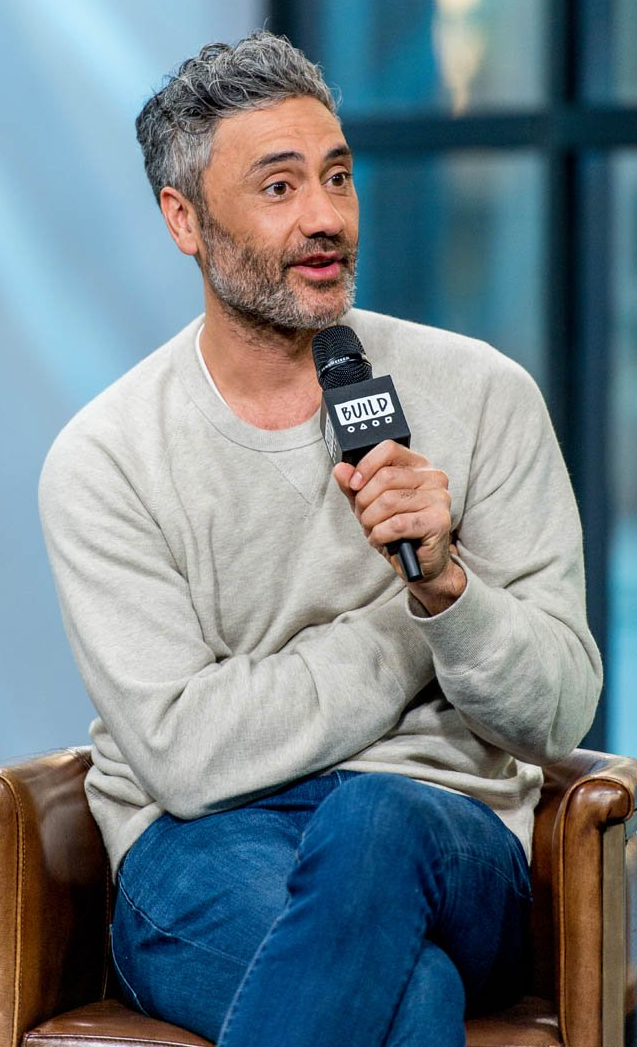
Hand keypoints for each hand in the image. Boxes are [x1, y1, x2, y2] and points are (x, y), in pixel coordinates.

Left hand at [333, 440, 465, 613]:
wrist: (420, 564)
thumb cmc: (397, 531)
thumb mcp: (370, 504)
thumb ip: (354, 486)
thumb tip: (340, 469)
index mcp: (418, 466)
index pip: (388, 449)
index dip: (365, 466)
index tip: (355, 485)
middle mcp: (433, 477)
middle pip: (385, 476)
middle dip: (365, 501)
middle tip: (365, 518)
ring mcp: (439, 498)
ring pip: (388, 501)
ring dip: (371, 521)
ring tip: (374, 530)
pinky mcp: (438, 521)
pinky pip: (396, 524)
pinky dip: (381, 535)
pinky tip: (383, 540)